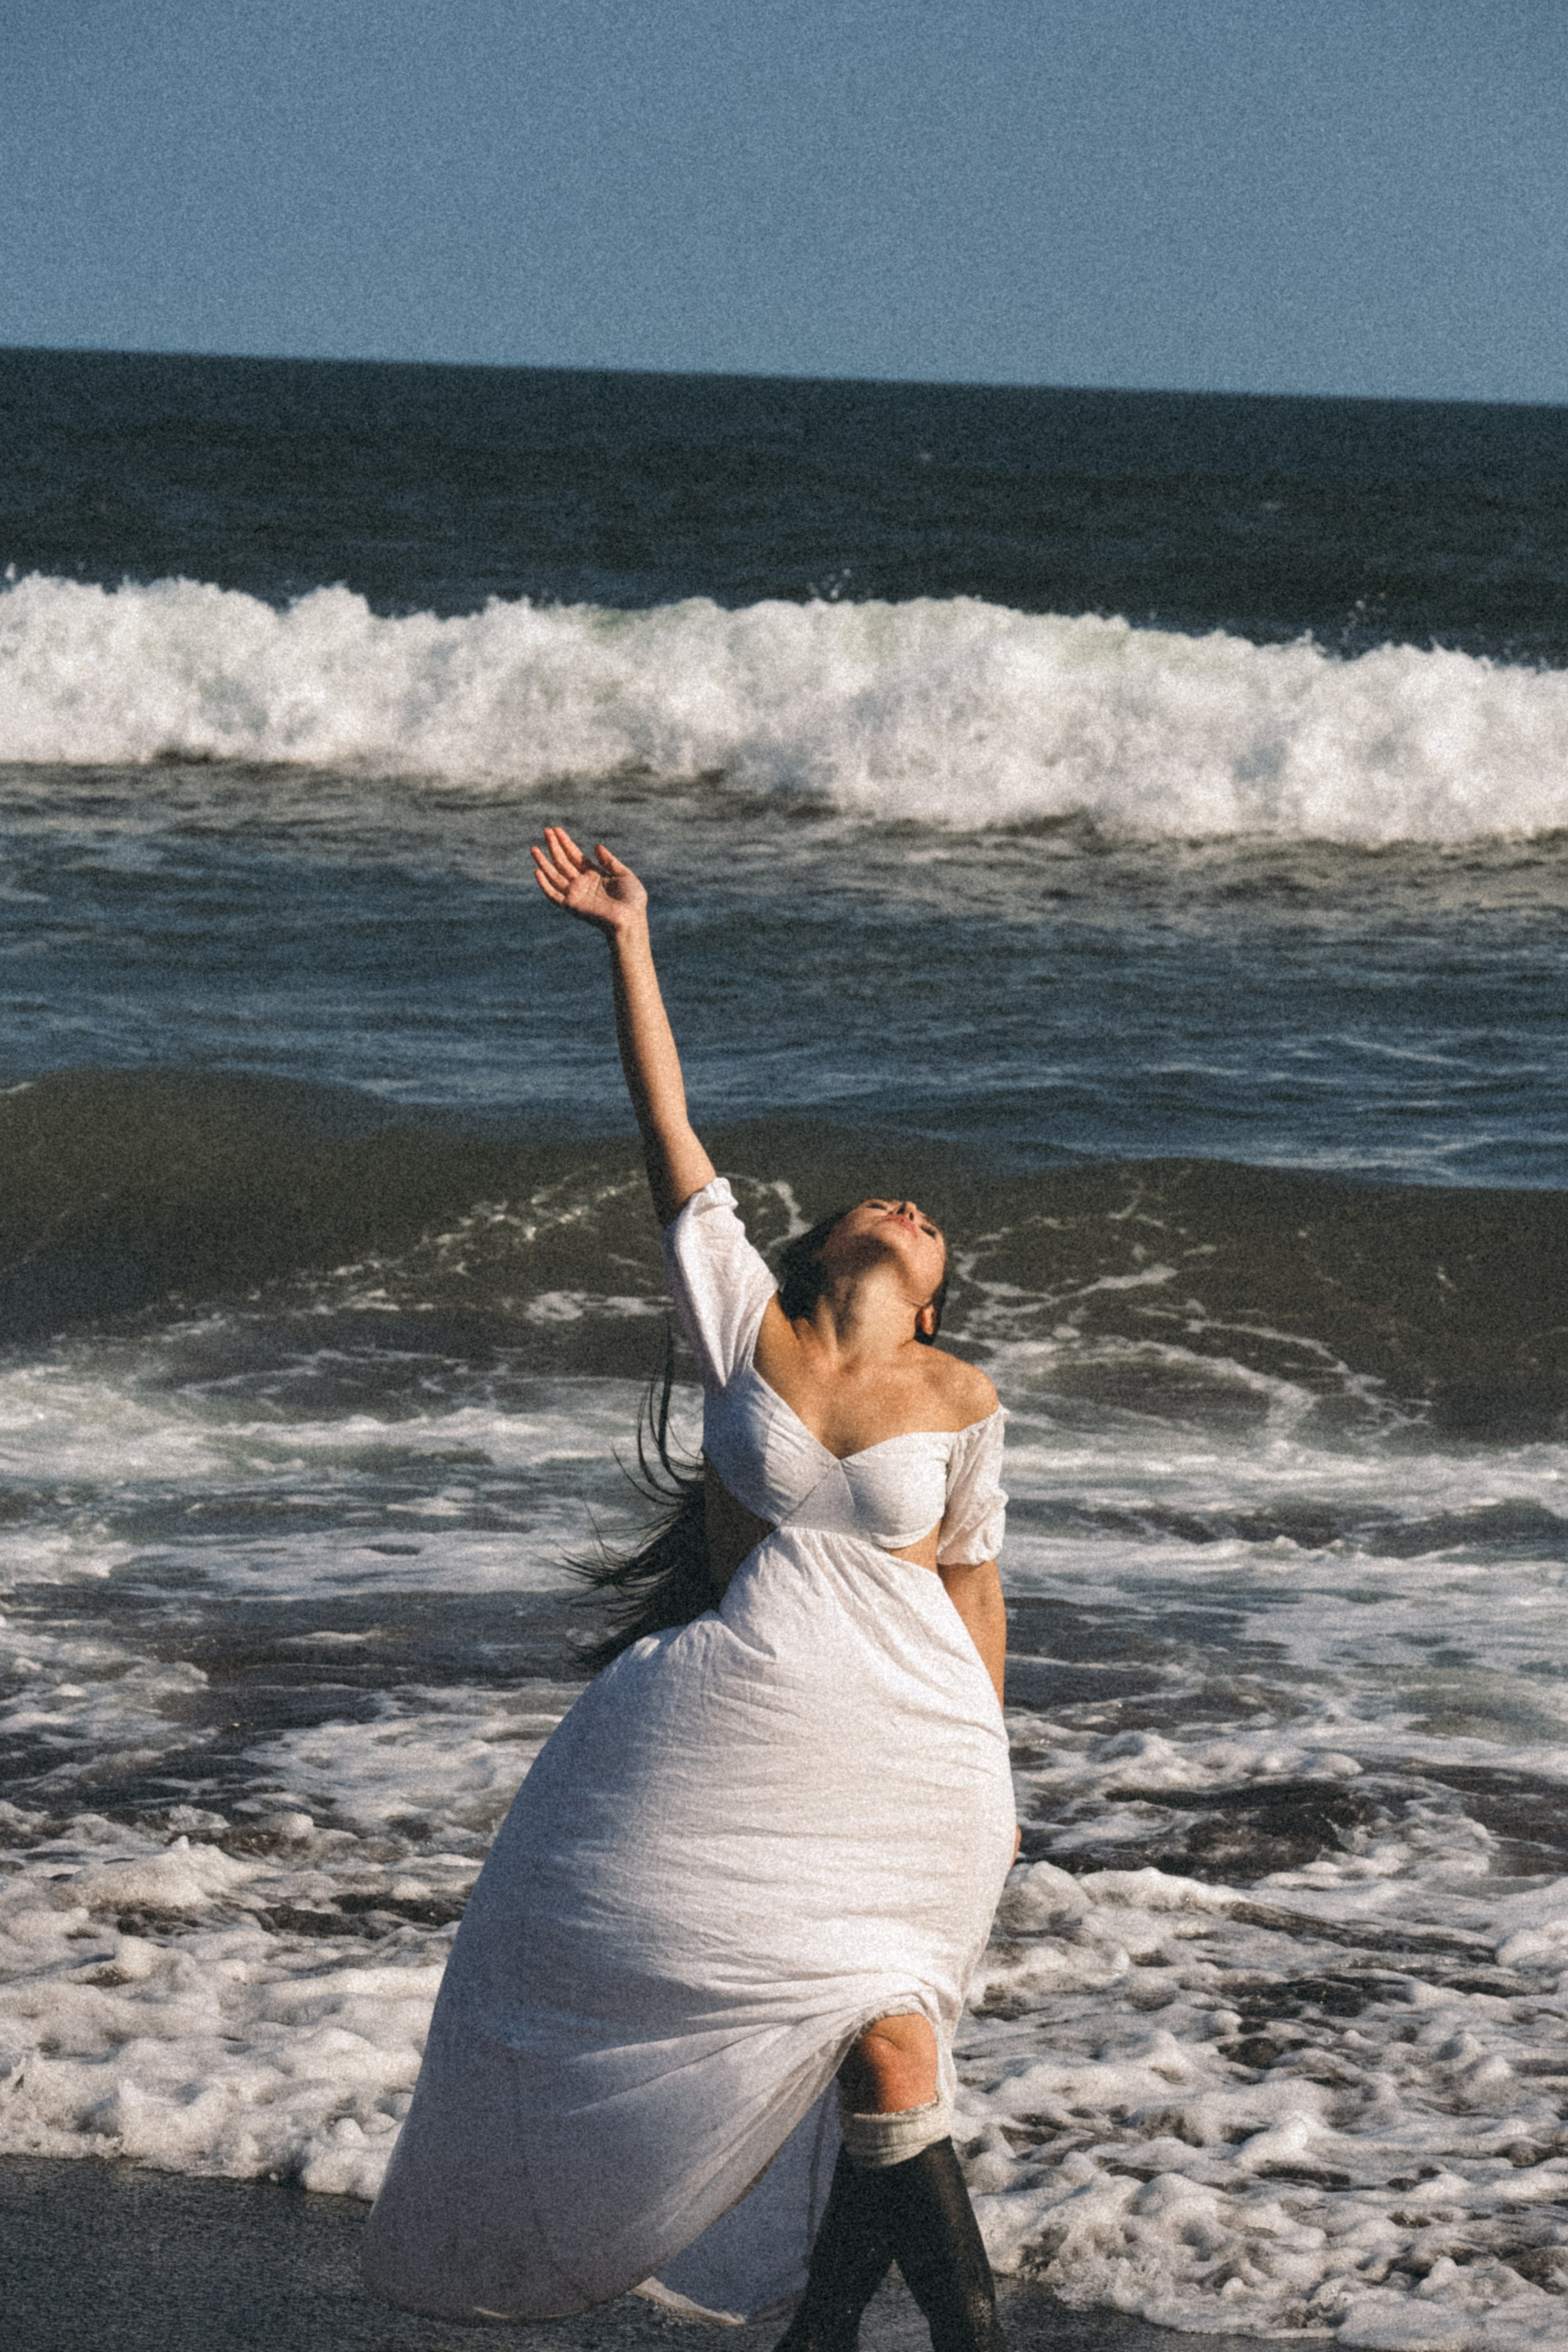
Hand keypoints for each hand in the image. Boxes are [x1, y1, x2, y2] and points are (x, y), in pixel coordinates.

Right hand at [530, 826, 648, 936]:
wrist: (631, 919)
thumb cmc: (632, 900)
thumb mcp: (623, 874)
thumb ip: (609, 861)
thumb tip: (597, 846)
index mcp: (594, 875)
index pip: (575, 855)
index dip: (565, 843)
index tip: (556, 830)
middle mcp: (582, 883)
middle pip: (563, 861)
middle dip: (554, 846)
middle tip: (545, 830)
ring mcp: (575, 894)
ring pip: (554, 875)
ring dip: (543, 862)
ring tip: (534, 848)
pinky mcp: (571, 905)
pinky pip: (553, 895)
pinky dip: (544, 884)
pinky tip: (537, 871)